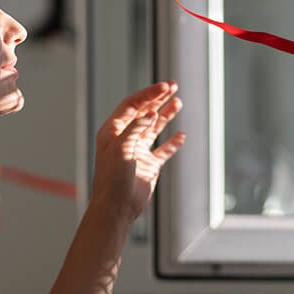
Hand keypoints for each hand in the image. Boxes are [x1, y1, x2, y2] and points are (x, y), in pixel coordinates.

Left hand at [90, 80, 185, 225]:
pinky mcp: (149, 166)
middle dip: (159, 99)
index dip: (149, 94)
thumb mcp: (121, 148)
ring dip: (166, 116)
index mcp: (113, 130)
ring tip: (179, 102)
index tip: (166, 86)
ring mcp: (138, 151)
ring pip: (154, 128)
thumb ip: (136, 129)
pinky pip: (163, 151)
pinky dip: (173, 143)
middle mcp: (125, 138)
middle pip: (144, 112)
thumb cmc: (112, 178)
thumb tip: (152, 112)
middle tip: (174, 86)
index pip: (132, 105)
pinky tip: (182, 136)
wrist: (116, 207)